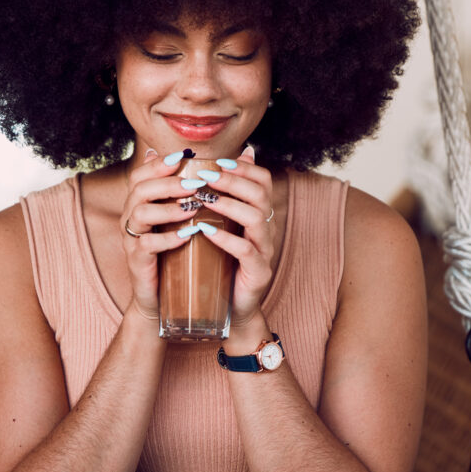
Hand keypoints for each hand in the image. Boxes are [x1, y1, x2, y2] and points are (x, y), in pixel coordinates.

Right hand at [121, 150, 204, 314]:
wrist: (161, 296)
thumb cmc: (174, 251)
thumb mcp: (180, 219)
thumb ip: (187, 192)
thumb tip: (200, 159)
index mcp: (140, 203)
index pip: (141, 175)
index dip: (159, 164)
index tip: (182, 157)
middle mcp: (131, 217)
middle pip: (139, 189)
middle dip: (167, 183)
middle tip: (194, 183)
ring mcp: (131, 239)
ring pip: (139, 214)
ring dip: (168, 209)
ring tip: (192, 208)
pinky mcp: (137, 261)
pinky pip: (146, 245)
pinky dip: (168, 238)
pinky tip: (188, 235)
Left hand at [191, 146, 275, 329]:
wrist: (231, 309)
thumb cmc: (222, 263)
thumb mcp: (221, 227)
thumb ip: (220, 199)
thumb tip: (221, 167)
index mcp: (260, 215)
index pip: (263, 181)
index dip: (244, 168)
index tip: (217, 162)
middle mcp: (266, 229)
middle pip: (260, 194)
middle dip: (232, 181)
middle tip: (205, 176)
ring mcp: (265, 251)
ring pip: (255, 218)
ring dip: (228, 204)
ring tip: (204, 199)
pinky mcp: (258, 273)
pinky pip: (246, 251)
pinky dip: (225, 238)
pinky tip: (205, 230)